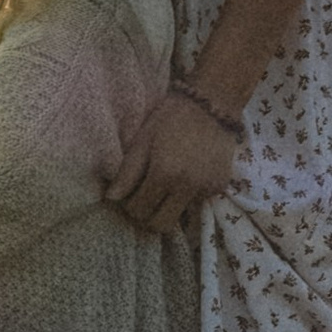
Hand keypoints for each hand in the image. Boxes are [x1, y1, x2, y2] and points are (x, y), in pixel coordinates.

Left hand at [104, 90, 237, 235]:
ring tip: (163, 186)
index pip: (139, 210)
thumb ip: (127, 173)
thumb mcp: (142, 141)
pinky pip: (196, 202)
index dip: (129, 206)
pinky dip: (186, 195)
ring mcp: (207, 190)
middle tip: (142, 200)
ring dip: (167, 207)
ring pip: (179, 216)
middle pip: (161, 225)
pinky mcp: (220, 187)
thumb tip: (111, 198)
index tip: (128, 195)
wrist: (210, 106)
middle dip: (147, 217)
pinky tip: (184, 175)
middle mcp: (188, 187)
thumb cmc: (169, 119)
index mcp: (165, 174)